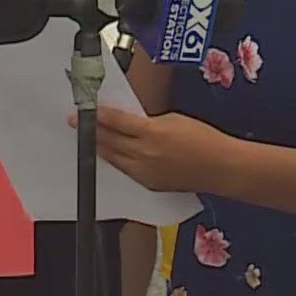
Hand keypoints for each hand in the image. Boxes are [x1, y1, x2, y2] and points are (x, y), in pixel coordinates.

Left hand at [80, 105, 234, 193]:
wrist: (221, 168)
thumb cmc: (202, 139)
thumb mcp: (172, 119)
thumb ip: (146, 121)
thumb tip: (126, 121)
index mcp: (152, 133)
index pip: (116, 122)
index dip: (96, 115)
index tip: (82, 110)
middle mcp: (145, 154)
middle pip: (109, 140)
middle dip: (90, 130)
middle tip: (73, 121)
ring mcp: (145, 172)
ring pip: (112, 157)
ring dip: (98, 146)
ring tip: (86, 137)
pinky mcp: (149, 185)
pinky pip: (125, 170)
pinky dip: (115, 160)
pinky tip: (108, 153)